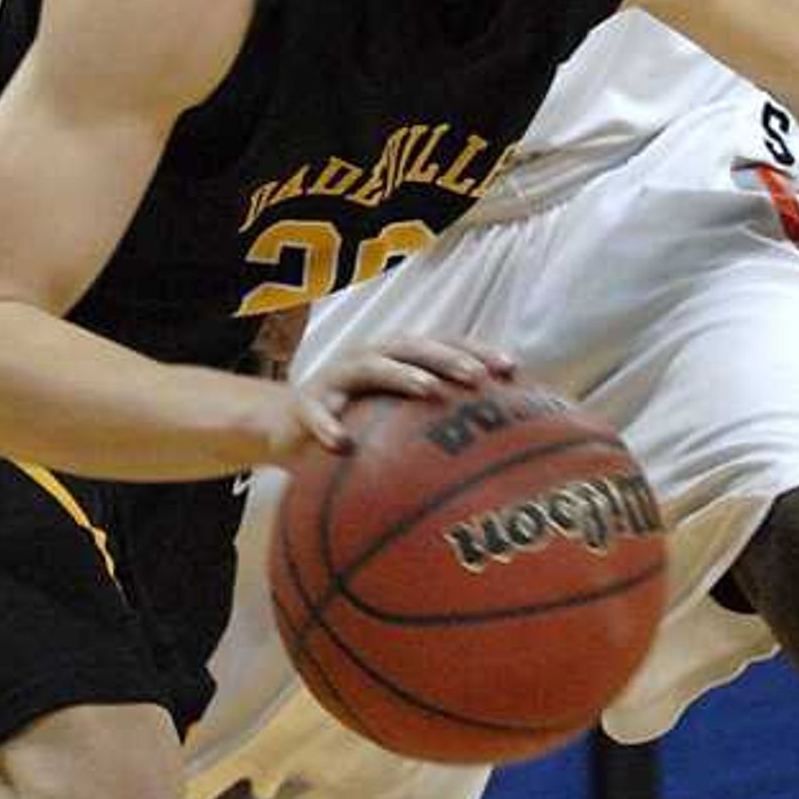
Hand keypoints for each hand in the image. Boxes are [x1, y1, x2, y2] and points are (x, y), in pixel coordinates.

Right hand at [262, 336, 516, 467]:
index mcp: (397, 358)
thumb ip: (436, 425)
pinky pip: (317, 413)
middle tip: (477, 377)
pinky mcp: (306, 403)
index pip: (443, 345)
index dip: (477, 351)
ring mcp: (337, 377)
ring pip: (371, 367)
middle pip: (413, 348)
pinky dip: (328, 425)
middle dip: (447, 357)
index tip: (512, 369)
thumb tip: (498, 453)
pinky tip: (343, 445)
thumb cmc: (356, 423)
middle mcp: (370, 358)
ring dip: (401, 375)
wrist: (286, 429)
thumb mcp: (395, 421)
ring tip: (429, 390)